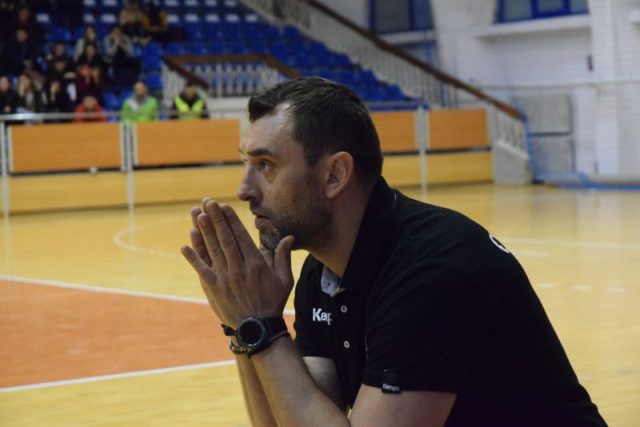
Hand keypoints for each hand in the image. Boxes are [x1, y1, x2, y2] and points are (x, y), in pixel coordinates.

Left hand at [181, 199, 294, 328]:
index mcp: (256, 264)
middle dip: (216, 219)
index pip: (241, 237)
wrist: (258, 328)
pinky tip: (185, 245)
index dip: (231, 220)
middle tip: (208, 202)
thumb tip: (288, 236)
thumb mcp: (285, 279)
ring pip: (213, 250)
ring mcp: (225, 279)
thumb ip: (284, 256)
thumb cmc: (273, 302)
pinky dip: (193, 258)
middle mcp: (239, 268)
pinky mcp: (214, 289)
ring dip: (205, 232)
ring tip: (198, 215)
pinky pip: (202, 270)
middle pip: (225, 239)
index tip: (224, 206)